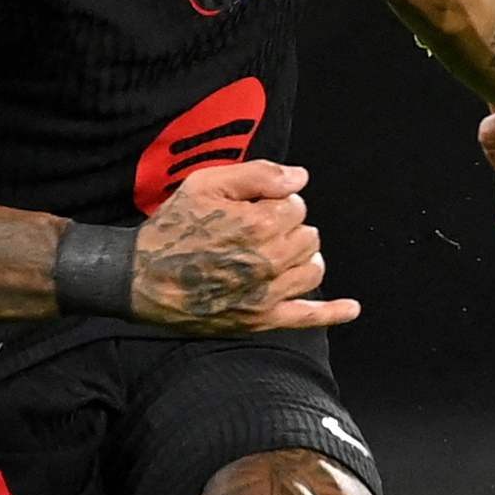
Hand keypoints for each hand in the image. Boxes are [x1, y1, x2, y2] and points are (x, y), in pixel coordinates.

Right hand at [133, 158, 359, 334]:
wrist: (141, 279)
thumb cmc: (171, 229)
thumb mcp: (205, 185)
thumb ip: (257, 174)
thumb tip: (300, 178)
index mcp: (258, 225)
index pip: (297, 205)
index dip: (275, 201)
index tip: (252, 207)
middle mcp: (269, 262)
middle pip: (308, 236)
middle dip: (288, 227)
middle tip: (255, 229)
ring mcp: (268, 295)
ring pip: (313, 269)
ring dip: (302, 257)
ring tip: (276, 253)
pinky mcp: (262, 320)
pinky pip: (308, 317)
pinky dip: (334, 312)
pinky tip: (353, 308)